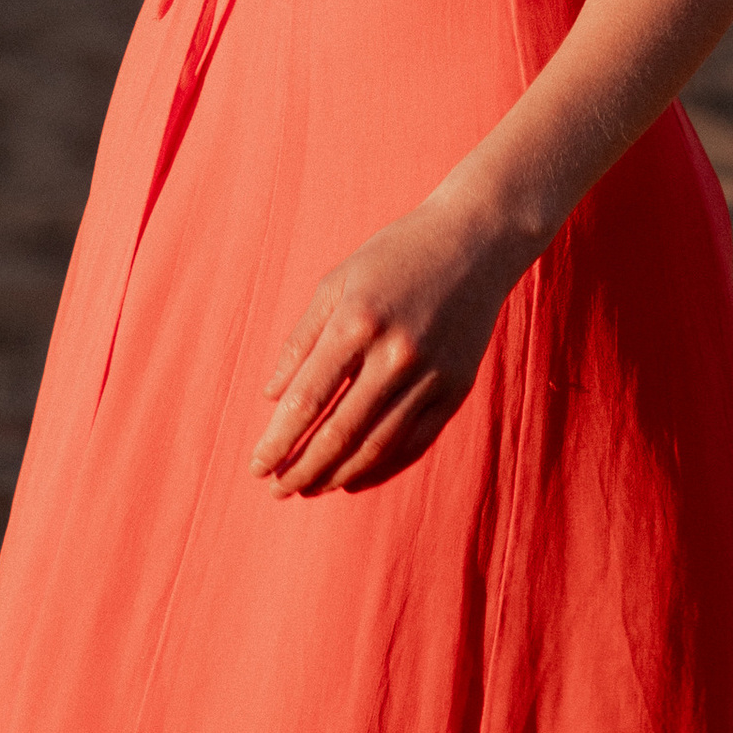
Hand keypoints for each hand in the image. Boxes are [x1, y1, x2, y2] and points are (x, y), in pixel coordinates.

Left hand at [250, 190, 527, 497]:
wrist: (474, 241)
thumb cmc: (394, 256)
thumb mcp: (336, 283)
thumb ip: (301, 342)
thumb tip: (271, 399)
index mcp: (356, 323)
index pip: (307, 401)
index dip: (278, 441)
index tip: (257, 467)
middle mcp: (395, 354)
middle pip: (340, 433)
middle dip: (303, 469)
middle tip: (278, 491)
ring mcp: (431, 375)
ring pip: (378, 447)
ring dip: (338, 476)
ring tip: (310, 488)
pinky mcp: (457, 388)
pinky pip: (415, 443)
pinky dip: (382, 468)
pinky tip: (354, 479)